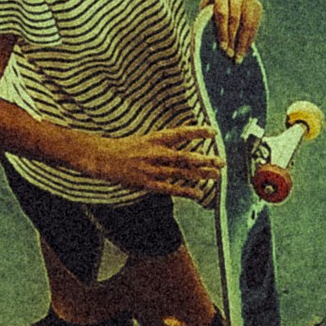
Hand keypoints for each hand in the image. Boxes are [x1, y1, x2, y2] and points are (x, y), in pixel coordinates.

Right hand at [88, 123, 222, 198]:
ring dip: (200, 175)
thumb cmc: (127, 148)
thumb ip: (165, 144)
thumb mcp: (146, 140)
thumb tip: (185, 146)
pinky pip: (170, 188)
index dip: (197, 132)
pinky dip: (186, 191)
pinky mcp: (147, 183)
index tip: (213, 132)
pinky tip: (199, 193)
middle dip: (205, 159)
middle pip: (186, 156)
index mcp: (155, 138)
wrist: (103, 158)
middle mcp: (156, 152)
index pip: (180, 133)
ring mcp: (152, 168)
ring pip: (181, 172)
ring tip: (216, 175)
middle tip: (221, 161)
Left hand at [204, 0, 263, 57]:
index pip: (222, 13)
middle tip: (231, 56)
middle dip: (233, 39)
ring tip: (239, 56)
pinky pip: (255, 25)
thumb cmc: (211, 1)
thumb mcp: (206, 6)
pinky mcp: (257, 4)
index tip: (223, 48)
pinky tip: (245, 49)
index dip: (222, 32)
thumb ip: (208, 20)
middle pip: (236, 18)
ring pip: (248, 23)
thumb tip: (212, 45)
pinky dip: (250, 38)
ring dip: (244, 42)